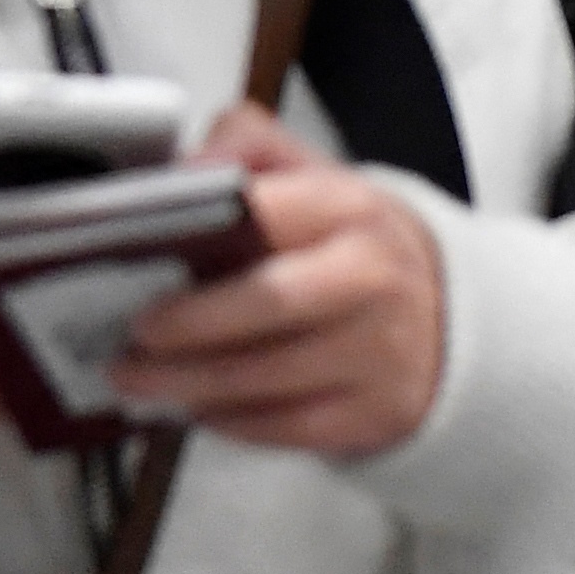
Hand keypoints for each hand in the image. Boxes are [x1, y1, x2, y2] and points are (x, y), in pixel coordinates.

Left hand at [114, 108, 445, 456]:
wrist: (444, 314)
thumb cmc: (347, 245)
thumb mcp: (309, 176)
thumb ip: (244, 146)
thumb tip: (186, 166)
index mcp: (348, 209)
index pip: (264, 212)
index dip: (194, 232)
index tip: (135, 250)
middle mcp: (372, 278)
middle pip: (266, 302)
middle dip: (186, 325)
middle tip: (130, 334)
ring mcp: (380, 351)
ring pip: (265, 377)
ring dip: (185, 382)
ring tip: (135, 376)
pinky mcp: (376, 413)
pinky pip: (285, 427)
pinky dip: (227, 420)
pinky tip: (193, 405)